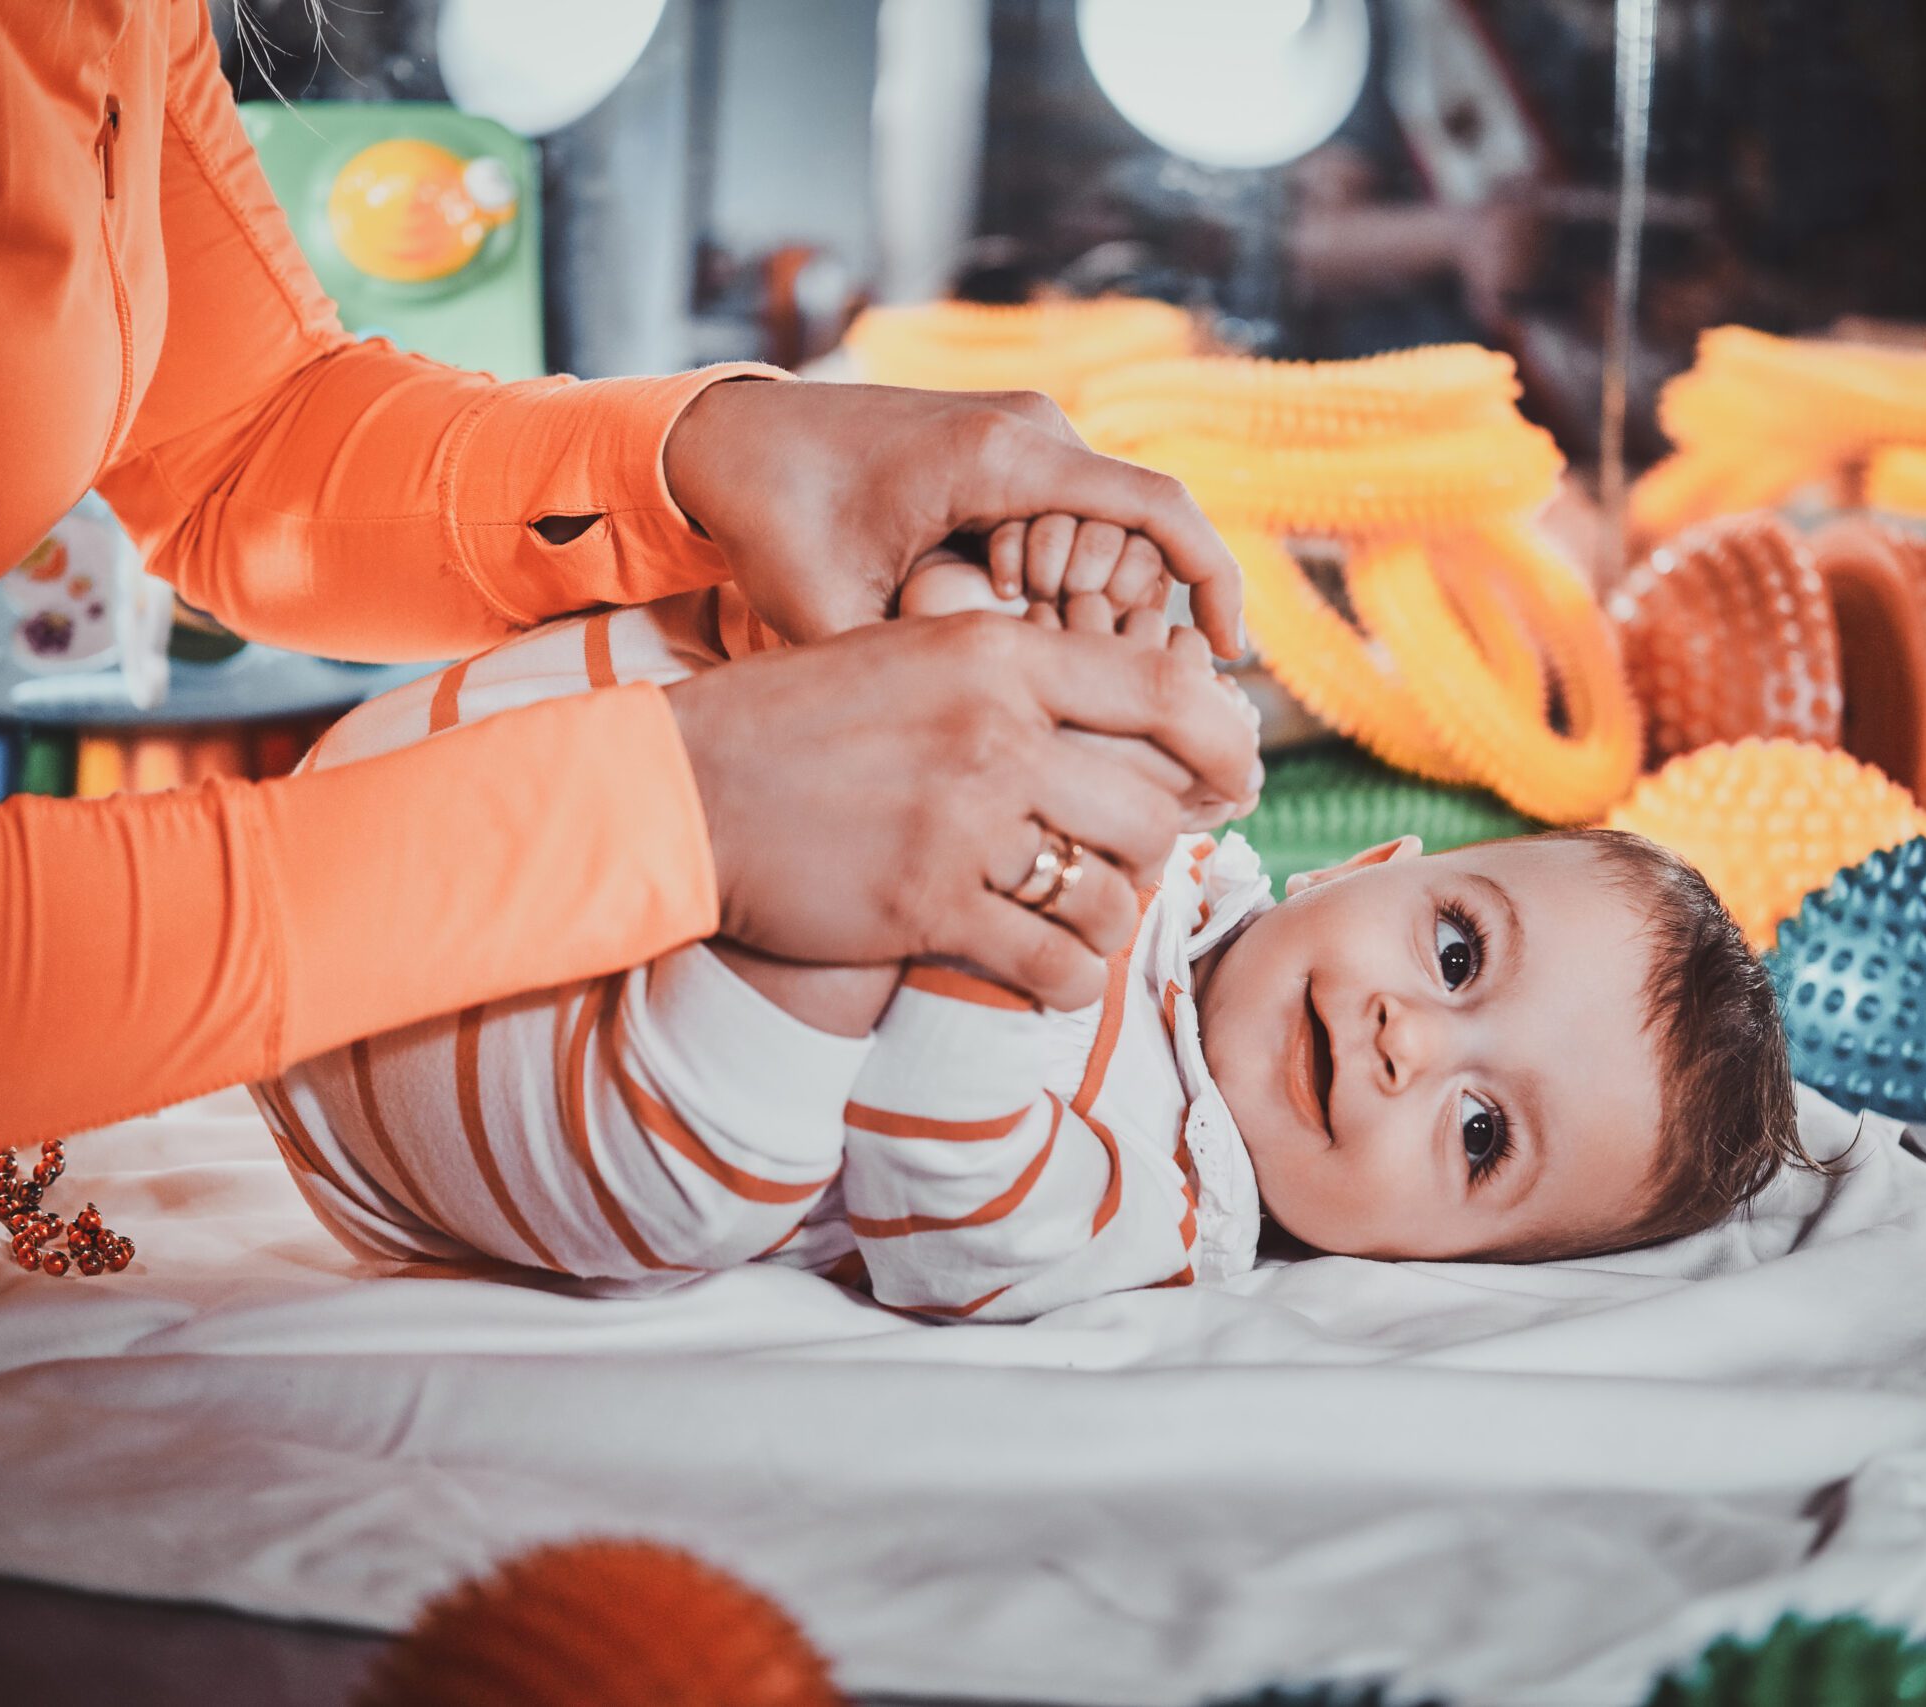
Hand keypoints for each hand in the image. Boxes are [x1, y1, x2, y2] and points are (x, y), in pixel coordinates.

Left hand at [664, 380, 1244, 656]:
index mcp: (1001, 454)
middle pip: (1141, 532)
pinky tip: (1029, 618)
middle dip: (1118, 607)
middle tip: (1046, 654)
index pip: (1159, 506)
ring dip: (1090, 593)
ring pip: (1113, 526)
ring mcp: (1023, 432)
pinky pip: (1077, 513)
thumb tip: (997, 745)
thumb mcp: (830, 611)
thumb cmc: (775, 519)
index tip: (1229, 655)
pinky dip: (1069, 572)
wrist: (731, 439)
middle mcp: (1031, 428)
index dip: (1215, 580)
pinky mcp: (1008, 450)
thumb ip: (915, 670)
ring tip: (1017, 633)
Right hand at [664, 614, 1260, 1007]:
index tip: (1238, 776)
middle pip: (1152, 809)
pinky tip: (1051, 973)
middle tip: (1131, 862)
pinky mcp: (929, 909)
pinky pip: (1056, 965)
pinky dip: (1069, 980)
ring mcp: (964, 825)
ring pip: (1113, 894)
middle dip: (1154, 848)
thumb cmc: (803, 721)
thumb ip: (1017, 671)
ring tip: (1076, 916)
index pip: (1164, 694)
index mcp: (998, 653)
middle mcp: (996, 733)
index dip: (1223, 744)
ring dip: (1107, 918)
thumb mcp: (916, 651)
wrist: (687, 789)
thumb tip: (1133, 700)